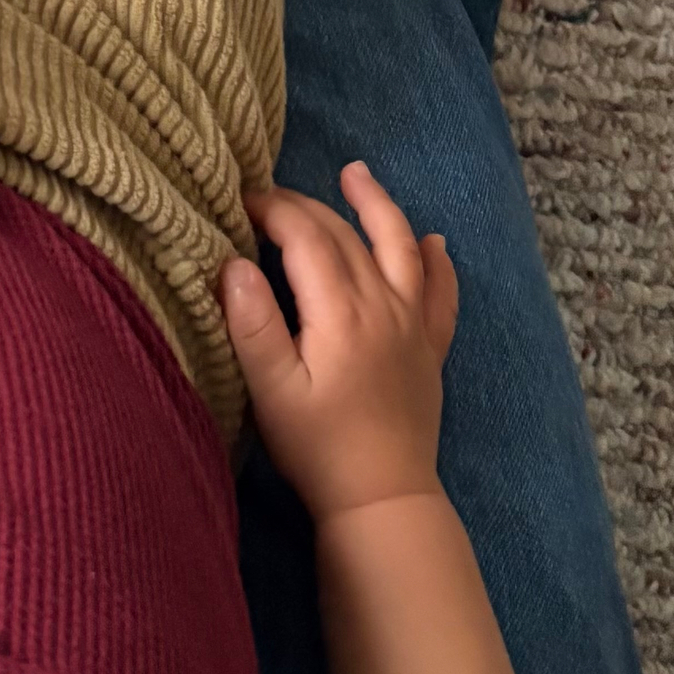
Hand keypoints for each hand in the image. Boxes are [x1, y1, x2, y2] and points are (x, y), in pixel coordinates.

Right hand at [220, 163, 458, 520]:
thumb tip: (232, 262)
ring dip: (378, 206)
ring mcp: (413, 325)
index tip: (240, 203)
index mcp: (340, 311)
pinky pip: (441, 293)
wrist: (382, 498)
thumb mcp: (270, 391)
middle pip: (346, 235)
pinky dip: (437, 262)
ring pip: (400, 247)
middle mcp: (383, 305)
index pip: (306, 238)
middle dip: (307, 206)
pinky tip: (434, 242)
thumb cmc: (317, 448)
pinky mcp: (429, 349)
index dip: (273, 211)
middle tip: (270, 197)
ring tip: (357, 175)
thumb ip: (252, 324)